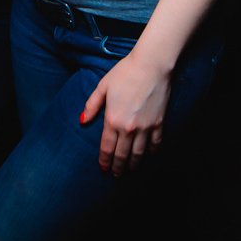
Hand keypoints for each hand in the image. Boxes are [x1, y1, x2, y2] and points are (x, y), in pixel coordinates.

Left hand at [81, 53, 170, 176]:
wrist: (151, 65)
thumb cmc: (125, 72)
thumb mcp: (103, 86)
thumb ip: (92, 105)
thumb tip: (82, 120)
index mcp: (112, 119)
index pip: (106, 147)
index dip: (104, 161)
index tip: (103, 169)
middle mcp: (128, 128)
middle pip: (122, 155)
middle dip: (117, 167)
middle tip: (115, 175)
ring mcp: (145, 127)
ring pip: (138, 154)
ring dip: (133, 165)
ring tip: (130, 171)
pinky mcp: (159, 123)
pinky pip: (155, 144)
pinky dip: (151, 152)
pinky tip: (148, 156)